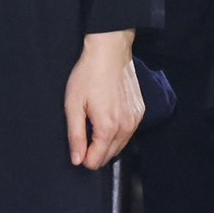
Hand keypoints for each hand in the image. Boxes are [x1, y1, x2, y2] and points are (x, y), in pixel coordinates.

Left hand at [64, 30, 143, 170]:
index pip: (96, 161)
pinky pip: (128, 132)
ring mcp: (135, 119)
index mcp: (107, 128)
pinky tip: (109, 117)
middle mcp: (125, 127)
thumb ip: (76, 136)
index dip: (84, 158)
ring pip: (120, 145)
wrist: (110, 51)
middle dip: (96, 152)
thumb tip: (77, 160)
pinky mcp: (140, 111)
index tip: (78, 145)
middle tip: (84, 134)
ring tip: (95, 124)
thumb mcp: (73, 105)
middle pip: (110, 156)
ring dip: (107, 143)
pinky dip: (118, 132)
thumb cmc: (89, 75)